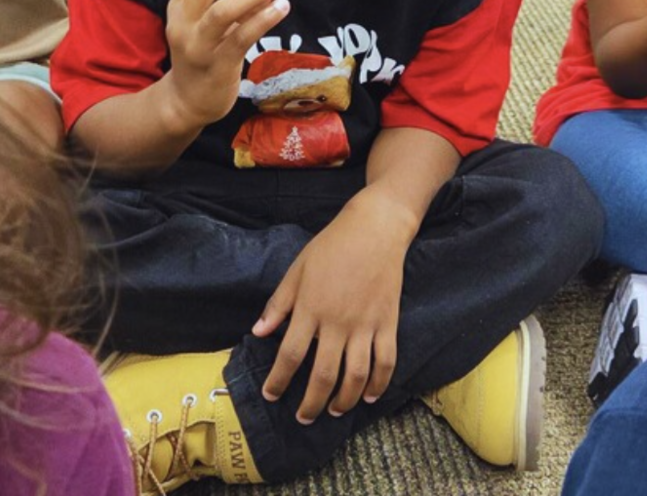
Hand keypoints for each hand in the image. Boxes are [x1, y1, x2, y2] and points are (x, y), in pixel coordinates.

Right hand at [164, 0, 289, 130]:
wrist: (189, 100)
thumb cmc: (205, 51)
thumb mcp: (204, 19)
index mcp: (178, 3)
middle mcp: (182, 20)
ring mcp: (197, 44)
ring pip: (222, 10)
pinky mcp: (217, 65)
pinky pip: (241, 37)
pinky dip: (263, 19)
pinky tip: (281, 8)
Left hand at [252, 195, 407, 423]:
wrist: (375, 229)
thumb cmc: (331, 246)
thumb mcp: (297, 270)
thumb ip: (279, 303)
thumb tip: (258, 332)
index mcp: (311, 307)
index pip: (290, 355)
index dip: (279, 380)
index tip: (271, 395)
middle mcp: (337, 322)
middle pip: (323, 375)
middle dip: (310, 403)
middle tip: (303, 417)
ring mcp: (365, 324)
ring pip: (355, 376)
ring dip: (343, 401)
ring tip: (333, 411)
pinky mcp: (388, 322)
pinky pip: (385, 362)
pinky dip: (378, 384)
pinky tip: (368, 395)